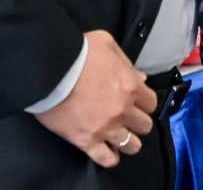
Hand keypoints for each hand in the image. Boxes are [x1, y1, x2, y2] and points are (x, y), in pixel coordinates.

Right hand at [34, 30, 157, 168]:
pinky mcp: (87, 141)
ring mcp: (106, 127)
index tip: (137, 103)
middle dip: (138, 122)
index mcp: (131, 86)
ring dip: (128, 141)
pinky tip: (109, 153)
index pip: (151, 103)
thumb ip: (126, 62)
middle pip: (144, 126)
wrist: (50, 71)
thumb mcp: (107, 44)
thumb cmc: (79, 53)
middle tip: (128, 119)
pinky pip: (106, 158)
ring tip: (121, 137)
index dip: (145, 103)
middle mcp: (123, 110)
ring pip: (131, 145)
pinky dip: (110, 158)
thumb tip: (140, 77)